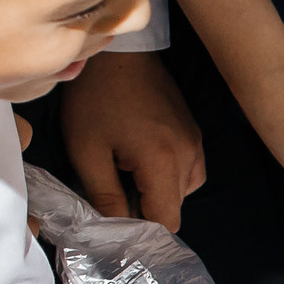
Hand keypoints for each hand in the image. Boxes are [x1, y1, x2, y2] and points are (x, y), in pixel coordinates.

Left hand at [61, 49, 205, 230]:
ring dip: (157, 191)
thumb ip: (105, 195)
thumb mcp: (87, 150)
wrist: (119, 53)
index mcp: (164, 162)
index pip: (166, 220)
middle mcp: (190, 156)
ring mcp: (196, 144)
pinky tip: (142, 159)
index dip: (142, 230)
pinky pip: (188, 171)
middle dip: (146, 208)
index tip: (117, 223)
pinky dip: (167, 175)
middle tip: (113, 191)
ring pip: (182, 191)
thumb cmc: (95, 98)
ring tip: (126, 170)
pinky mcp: (195, 134)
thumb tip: (114, 229)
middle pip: (175, 207)